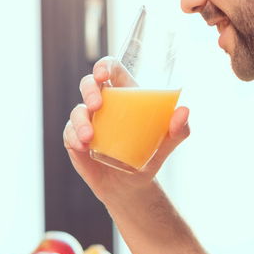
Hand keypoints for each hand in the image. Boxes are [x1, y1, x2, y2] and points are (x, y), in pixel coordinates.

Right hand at [62, 56, 190, 201]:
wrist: (131, 187)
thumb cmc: (148, 157)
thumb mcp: (166, 144)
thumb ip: (178, 130)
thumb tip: (184, 111)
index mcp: (124, 96)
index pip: (111, 70)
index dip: (104, 66)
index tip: (103, 74)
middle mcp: (103, 104)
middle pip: (89, 84)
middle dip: (89, 89)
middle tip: (97, 105)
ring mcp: (88, 121)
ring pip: (77, 111)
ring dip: (80, 121)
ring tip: (89, 138)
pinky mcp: (75, 139)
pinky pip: (69, 133)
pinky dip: (73, 137)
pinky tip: (82, 147)